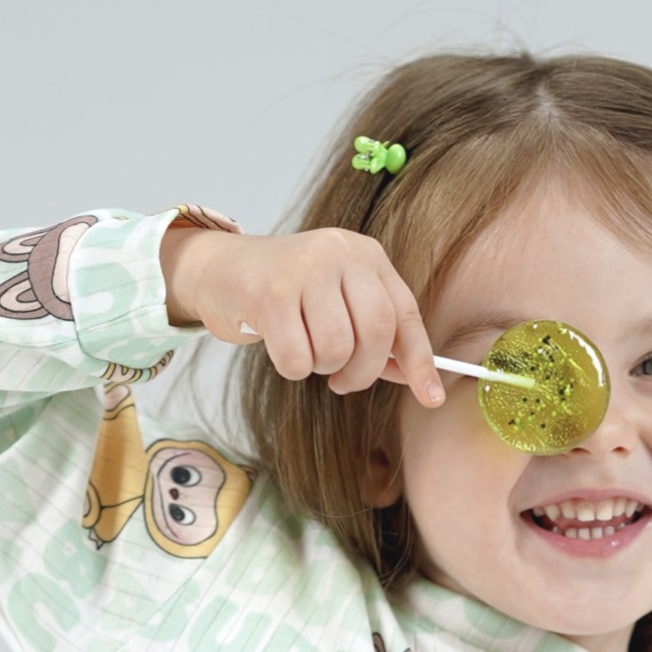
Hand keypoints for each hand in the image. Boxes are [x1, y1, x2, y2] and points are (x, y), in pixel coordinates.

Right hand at [159, 223, 444, 404]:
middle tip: (342, 381)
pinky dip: (291, 367)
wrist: (219, 269)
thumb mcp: (337, 303)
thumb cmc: (285, 294)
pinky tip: (280, 346)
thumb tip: (415, 378)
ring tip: (305, 349)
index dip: (420, 361)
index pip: (406, 314)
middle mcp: (340, 253)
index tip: (431, 397)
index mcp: (366, 255)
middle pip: (376, 333)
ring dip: (321, 367)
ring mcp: (304, 269)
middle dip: (363, 373)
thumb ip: (375, 336)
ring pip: (336, 348)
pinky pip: (298, 358)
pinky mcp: (270, 293)